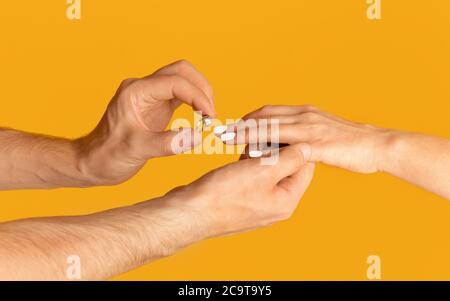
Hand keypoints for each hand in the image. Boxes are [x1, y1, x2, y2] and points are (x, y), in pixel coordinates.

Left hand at [76, 60, 215, 184]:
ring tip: (207, 117)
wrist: (93, 162)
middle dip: (201, 88)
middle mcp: (143, 88)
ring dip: (200, 93)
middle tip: (210, 114)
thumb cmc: (107, 155)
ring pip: (183, 80)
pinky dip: (194, 102)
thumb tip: (198, 137)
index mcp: (135, 92)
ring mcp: (151, 96)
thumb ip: (167, 143)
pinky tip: (200, 118)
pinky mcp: (157, 107)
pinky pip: (181, 95)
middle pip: (181, 71)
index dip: (197, 96)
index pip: (175, 82)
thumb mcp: (136, 150)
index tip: (210, 116)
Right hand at [166, 144, 314, 237]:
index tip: (280, 132)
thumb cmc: (224, 194)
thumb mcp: (264, 171)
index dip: (295, 145)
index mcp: (287, 201)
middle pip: (287, 167)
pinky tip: (238, 156)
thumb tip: (308, 148)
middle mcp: (276, 205)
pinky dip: (248, 163)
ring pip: (268, 170)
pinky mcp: (242, 199)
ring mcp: (258, 203)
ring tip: (245, 148)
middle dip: (274, 148)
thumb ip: (290, 159)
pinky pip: (253, 176)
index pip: (305, 166)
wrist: (189, 212)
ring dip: (259, 154)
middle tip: (258, 140)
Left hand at [224, 105, 394, 173]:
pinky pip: (287, 147)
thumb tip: (286, 141)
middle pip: (264, 117)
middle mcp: (304, 116)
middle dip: (240, 124)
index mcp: (304, 112)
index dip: (247, 119)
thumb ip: (303, 133)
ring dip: (247, 133)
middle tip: (220, 132)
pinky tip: (254, 156)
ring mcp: (310, 129)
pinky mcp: (317, 145)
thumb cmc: (349, 142)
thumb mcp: (322, 130)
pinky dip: (268, 150)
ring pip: (271, 128)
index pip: (268, 112)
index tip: (231, 126)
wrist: (377, 145)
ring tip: (227, 139)